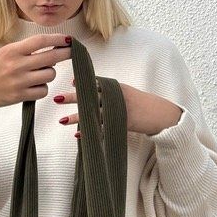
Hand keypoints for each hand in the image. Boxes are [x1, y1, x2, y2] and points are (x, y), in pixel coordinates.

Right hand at [0, 33, 71, 109]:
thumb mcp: (4, 53)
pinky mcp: (20, 96)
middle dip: (66, 54)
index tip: (68, 39)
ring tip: (40, 73)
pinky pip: (43, 90)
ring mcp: (19, 81)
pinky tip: (35, 86)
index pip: (40, 41)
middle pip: (51, 57)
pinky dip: (43, 88)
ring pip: (50, 74)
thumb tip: (51, 52)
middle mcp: (17, 65)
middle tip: (72, 53)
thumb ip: (25, 51)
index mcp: (12, 51)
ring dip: (50, 73)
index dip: (57, 39)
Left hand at [53, 78, 182, 135]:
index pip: (97, 83)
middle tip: (57, 99)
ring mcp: (118, 111)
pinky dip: (89, 132)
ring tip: (62, 120)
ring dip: (77, 117)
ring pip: (93, 114)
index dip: (83, 82)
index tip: (70, 82)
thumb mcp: (125, 93)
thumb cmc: (140, 104)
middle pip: (90, 97)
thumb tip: (89, 88)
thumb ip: (109, 91)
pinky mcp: (121, 124)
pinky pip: (101, 129)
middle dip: (73, 98)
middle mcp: (116, 97)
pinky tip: (78, 134)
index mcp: (116, 88)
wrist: (159, 115)